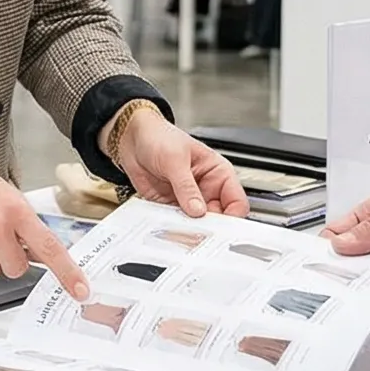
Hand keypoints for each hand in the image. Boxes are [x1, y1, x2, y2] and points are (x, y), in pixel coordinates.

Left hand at [114, 110, 247, 218]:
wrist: (133, 138)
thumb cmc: (159, 137)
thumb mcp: (175, 160)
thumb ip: (186, 187)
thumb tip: (198, 210)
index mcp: (218, 173)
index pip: (236, 201)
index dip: (233, 217)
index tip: (222, 227)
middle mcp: (206, 188)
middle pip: (219, 218)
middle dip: (211, 228)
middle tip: (200, 233)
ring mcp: (189, 199)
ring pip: (198, 224)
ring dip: (190, 229)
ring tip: (181, 230)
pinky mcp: (171, 205)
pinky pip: (177, 223)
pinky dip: (173, 227)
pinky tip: (168, 227)